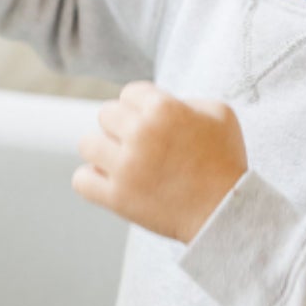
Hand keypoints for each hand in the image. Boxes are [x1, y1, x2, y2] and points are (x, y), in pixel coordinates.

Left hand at [73, 82, 247, 243]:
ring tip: (122, 162)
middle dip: (121, 126)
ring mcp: (125, 167)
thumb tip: (156, 102)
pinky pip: (81, 180)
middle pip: (105, 114)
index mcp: (163, 108)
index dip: (141, 107)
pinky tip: (110, 182)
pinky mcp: (116, 197)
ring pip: (87, 144)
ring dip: (103, 151)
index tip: (153, 124)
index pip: (129, 93)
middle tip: (141, 144)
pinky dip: (92, 181)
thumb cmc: (225, 161)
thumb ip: (186, 99)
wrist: (225, 213)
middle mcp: (140, 133)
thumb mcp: (220, 114)